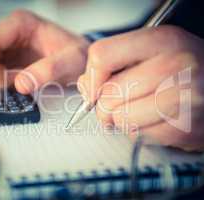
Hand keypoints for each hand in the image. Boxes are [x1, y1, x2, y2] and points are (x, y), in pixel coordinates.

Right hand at [0, 9, 89, 98]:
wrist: (81, 61)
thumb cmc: (77, 56)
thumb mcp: (71, 61)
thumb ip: (49, 70)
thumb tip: (20, 84)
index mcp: (21, 23)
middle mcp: (9, 33)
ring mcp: (5, 47)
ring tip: (5, 95)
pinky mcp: (5, 62)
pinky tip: (5, 93)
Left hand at [78, 25, 203, 150]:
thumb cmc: (183, 71)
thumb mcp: (152, 52)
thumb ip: (114, 63)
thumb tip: (87, 85)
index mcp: (161, 40)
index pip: (102, 55)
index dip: (92, 76)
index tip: (95, 87)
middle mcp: (175, 65)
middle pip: (108, 94)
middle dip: (106, 105)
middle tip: (121, 102)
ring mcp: (183, 97)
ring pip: (120, 118)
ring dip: (124, 120)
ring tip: (141, 110)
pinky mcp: (185, 127)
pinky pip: (139, 136)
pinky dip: (141, 131)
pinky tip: (156, 120)